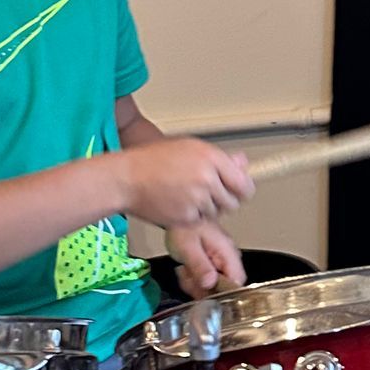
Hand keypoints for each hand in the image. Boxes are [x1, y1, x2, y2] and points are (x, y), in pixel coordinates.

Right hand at [120, 136, 254, 228]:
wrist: (126, 178)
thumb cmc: (152, 160)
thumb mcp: (189, 148)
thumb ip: (219, 159)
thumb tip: (242, 163)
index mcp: (211, 158)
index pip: (243, 183)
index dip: (242, 190)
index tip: (240, 192)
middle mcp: (207, 178)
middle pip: (233, 202)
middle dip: (224, 201)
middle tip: (207, 194)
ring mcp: (197, 199)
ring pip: (217, 213)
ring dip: (207, 209)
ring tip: (186, 196)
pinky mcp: (186, 217)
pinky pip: (200, 221)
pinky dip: (192, 217)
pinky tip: (178, 204)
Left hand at [169, 217, 246, 293]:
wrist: (179, 218)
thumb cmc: (184, 228)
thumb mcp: (188, 248)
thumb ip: (200, 265)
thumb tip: (210, 283)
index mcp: (227, 252)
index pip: (237, 280)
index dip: (223, 292)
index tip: (205, 292)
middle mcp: (229, 258)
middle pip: (225, 286)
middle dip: (204, 288)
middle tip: (187, 278)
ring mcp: (222, 261)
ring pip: (215, 286)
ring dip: (197, 284)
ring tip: (184, 272)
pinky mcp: (214, 264)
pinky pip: (209, 280)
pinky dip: (195, 280)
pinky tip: (186, 271)